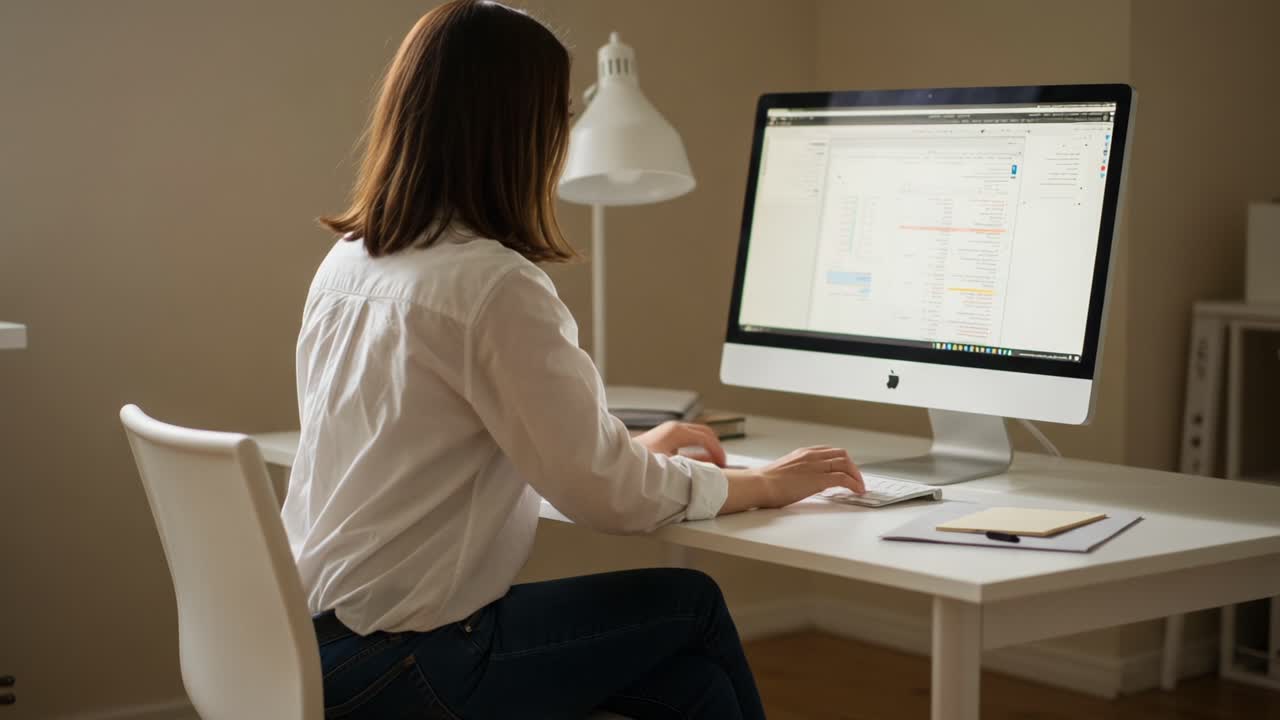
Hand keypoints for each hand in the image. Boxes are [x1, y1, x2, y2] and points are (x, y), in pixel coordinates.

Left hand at [634, 421, 726, 467]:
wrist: (617, 462)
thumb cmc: (639, 464)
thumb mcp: (670, 466)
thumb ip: (692, 467)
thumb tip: (709, 472)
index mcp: (676, 432)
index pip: (706, 437)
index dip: (718, 451)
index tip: (725, 465)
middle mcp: (672, 430)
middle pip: (704, 433)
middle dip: (715, 448)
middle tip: (723, 464)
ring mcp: (668, 434)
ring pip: (696, 438)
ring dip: (706, 451)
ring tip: (713, 466)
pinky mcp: (663, 442)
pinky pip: (687, 444)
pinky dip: (696, 453)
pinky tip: (698, 466)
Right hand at [719, 446, 863, 513]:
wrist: (759, 484)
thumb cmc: (766, 482)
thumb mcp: (785, 471)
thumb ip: (797, 472)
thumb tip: (802, 482)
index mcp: (803, 453)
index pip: (830, 451)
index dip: (842, 461)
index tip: (847, 470)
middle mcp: (811, 456)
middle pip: (842, 454)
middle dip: (853, 467)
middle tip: (857, 479)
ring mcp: (816, 466)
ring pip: (846, 463)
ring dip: (857, 475)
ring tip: (860, 487)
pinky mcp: (818, 478)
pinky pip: (843, 478)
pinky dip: (854, 484)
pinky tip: (857, 491)